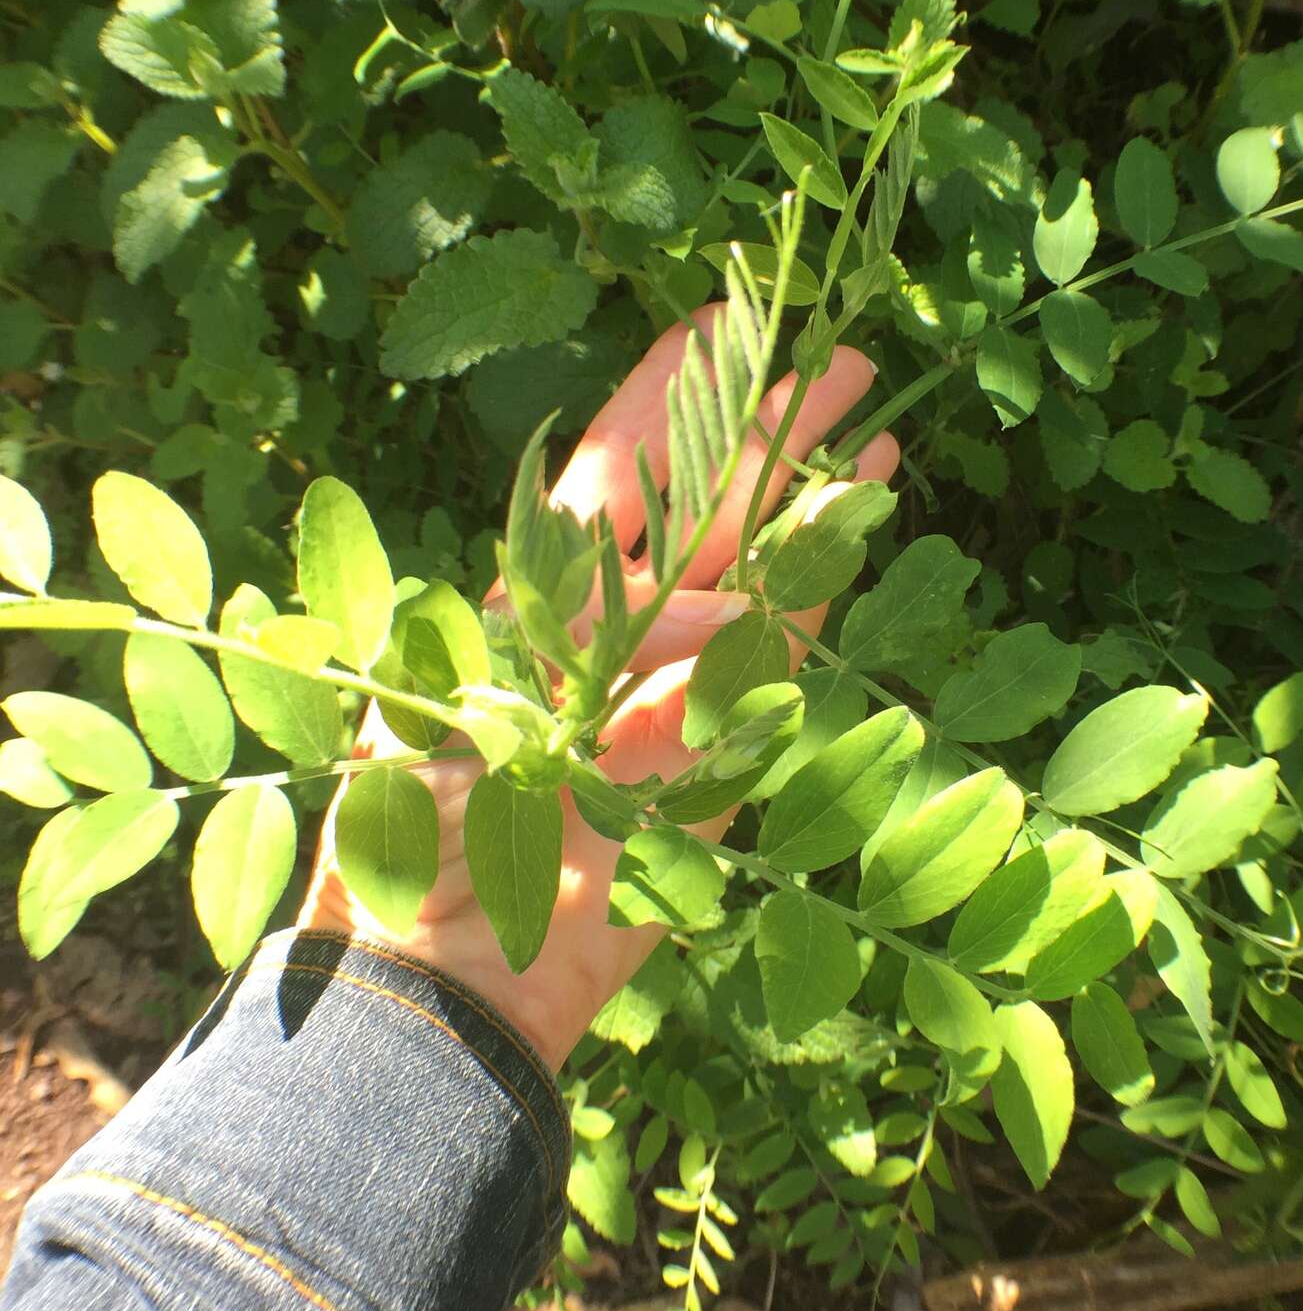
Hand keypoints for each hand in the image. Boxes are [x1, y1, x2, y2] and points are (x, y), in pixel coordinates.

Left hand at [299, 312, 898, 1069]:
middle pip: (705, 508)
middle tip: (843, 362)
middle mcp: (609, 632)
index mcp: (533, 601)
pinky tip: (862, 537)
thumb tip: (739, 618)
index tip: (723, 327)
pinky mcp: (718, 762)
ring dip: (813, 503)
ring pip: (759, 573)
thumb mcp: (476, 719)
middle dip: (767, 431)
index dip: (668, 400)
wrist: (445, 983)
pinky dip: (824, 602)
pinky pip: (781, 669)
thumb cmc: (416, 847)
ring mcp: (671, 693)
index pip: (614, 474)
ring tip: (878, 431)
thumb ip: (592, 655)